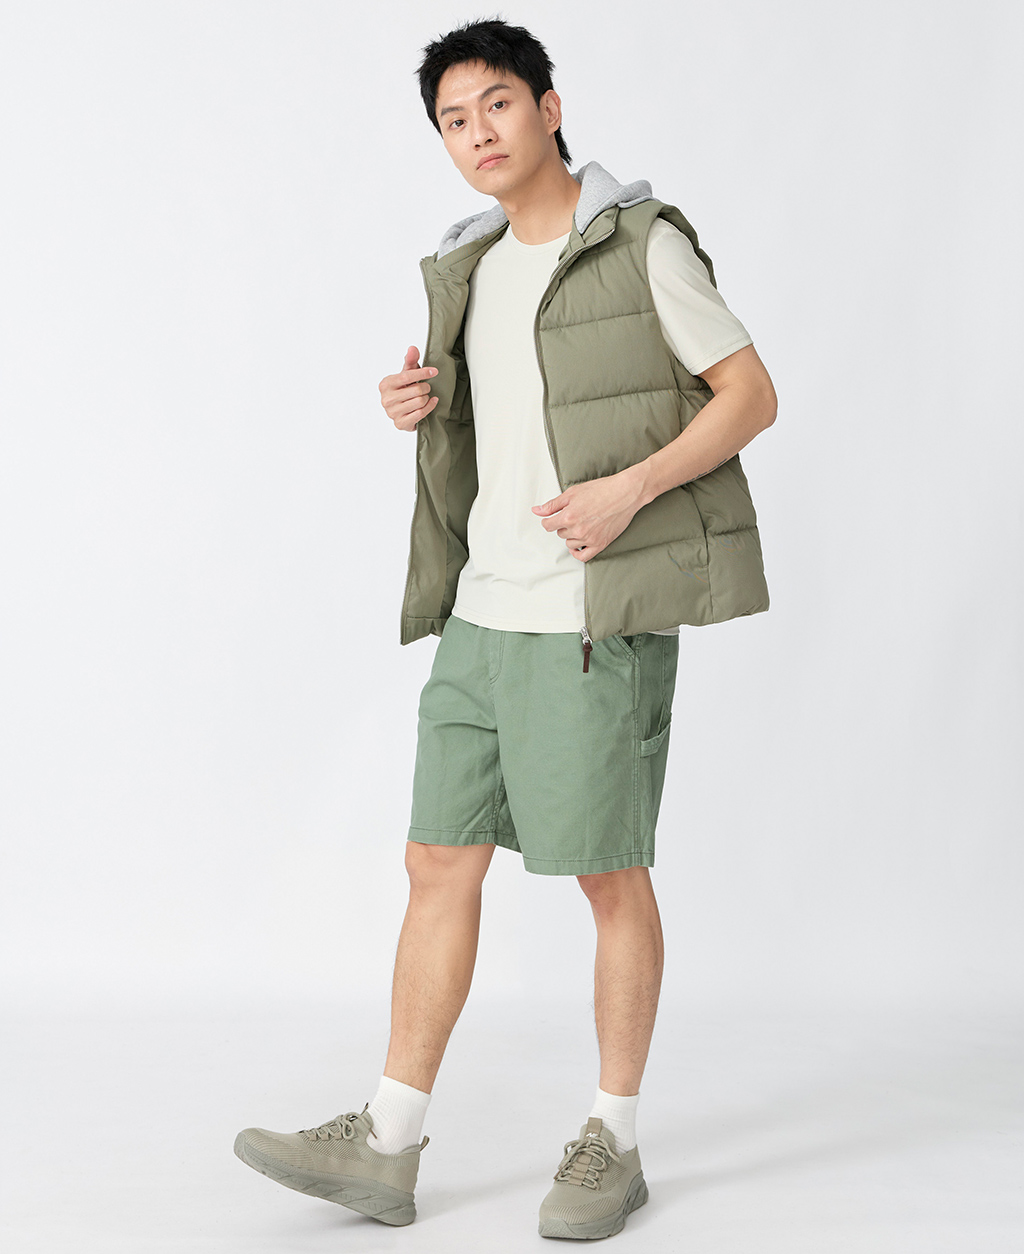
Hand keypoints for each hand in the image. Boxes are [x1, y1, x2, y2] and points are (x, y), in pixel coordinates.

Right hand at [379, 346, 439, 430]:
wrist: (401, 411)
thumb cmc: (404, 390)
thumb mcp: (407, 374)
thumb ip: (410, 361)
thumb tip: (412, 348)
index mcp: (385, 384)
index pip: (407, 376)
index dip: (422, 373)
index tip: (434, 372)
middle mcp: (386, 399)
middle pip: (416, 390)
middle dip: (426, 387)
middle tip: (427, 387)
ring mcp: (392, 413)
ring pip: (420, 402)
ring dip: (426, 398)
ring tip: (425, 396)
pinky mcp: (400, 423)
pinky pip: (420, 413)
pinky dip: (429, 407)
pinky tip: (432, 402)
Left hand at [532, 465, 648, 560]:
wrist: (625, 493)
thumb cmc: (602, 490)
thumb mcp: (573, 492)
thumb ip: (553, 504)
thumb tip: (536, 511)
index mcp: (568, 516)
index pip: (548, 526)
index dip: (549, 521)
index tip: (554, 518)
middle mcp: (577, 530)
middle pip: (560, 534)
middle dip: (564, 525)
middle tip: (575, 515)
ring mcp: (589, 539)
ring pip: (570, 544)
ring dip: (572, 536)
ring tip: (582, 524)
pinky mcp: (600, 544)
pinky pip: (583, 556)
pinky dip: (578, 552)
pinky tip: (579, 545)